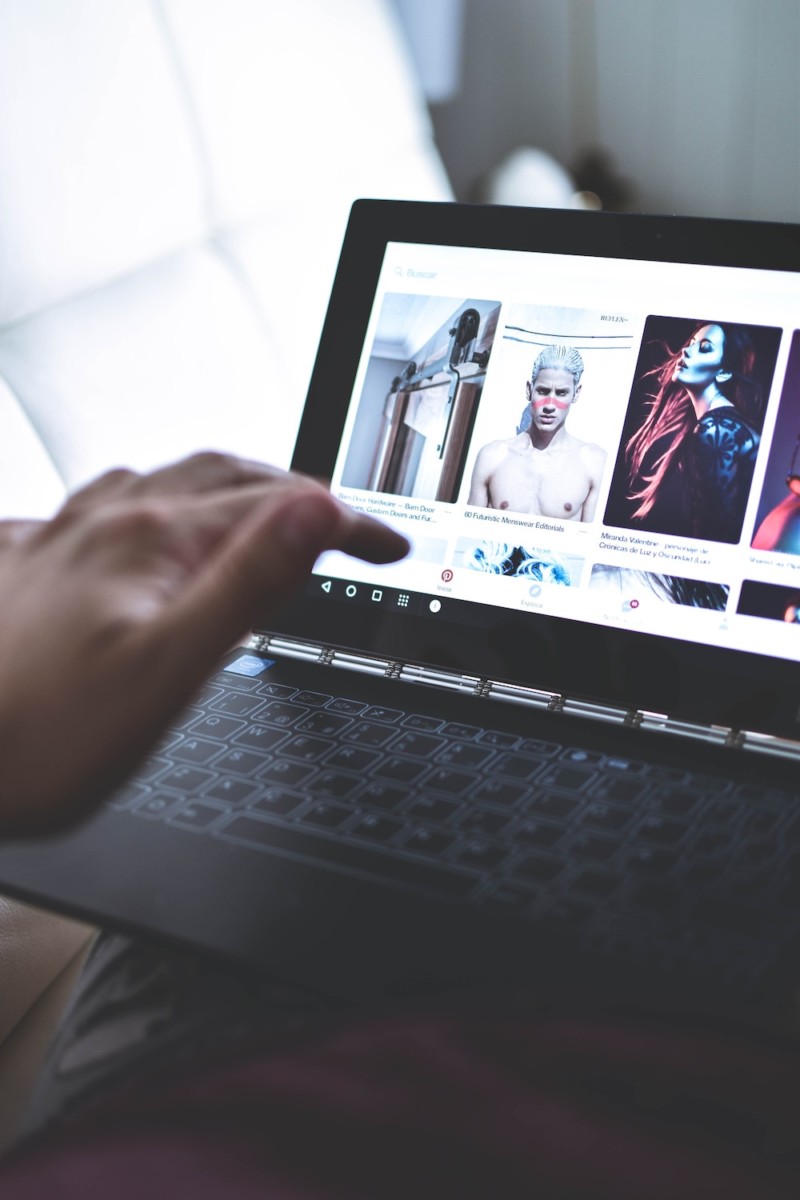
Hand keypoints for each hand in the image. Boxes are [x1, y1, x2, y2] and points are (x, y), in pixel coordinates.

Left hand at [0, 453, 407, 833]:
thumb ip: (246, 585)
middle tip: (344, 523)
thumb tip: (314, 513)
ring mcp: (60, 540)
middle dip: (295, 493)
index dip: (346, 523)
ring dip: (226, 489)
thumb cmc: (39, 739)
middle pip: (222, 479)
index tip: (390, 545)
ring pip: (160, 485)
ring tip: (261, 507)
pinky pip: (98, 508)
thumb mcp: (166, 670)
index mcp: (150, 541)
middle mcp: (104, 524)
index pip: (277, 508)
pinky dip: (149, 505)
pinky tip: (138, 523)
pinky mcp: (25, 566)